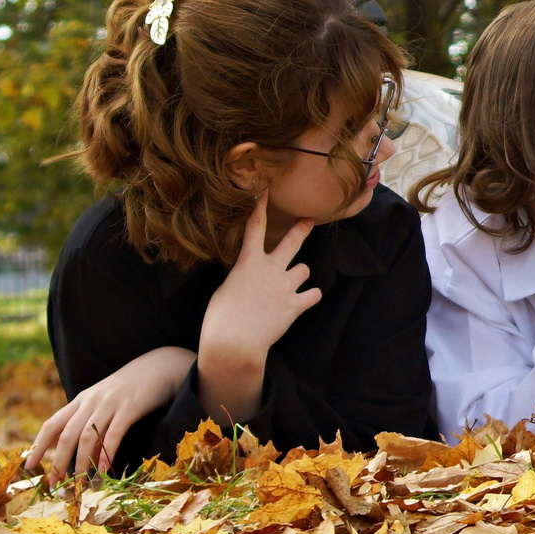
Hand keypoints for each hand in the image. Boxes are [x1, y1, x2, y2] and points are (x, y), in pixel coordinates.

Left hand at [28, 346, 196, 478]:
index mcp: (81, 400)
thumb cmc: (132, 387)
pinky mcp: (130, 408)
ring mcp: (109, 404)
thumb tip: (79, 449)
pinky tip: (104, 470)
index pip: (52, 424)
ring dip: (81, 462)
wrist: (160, 366)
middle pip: (66, 435)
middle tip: (54, 484)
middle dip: (58, 461)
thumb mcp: (105, 401)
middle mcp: (91, 402)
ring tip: (80, 482)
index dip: (38, 445)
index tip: (29, 465)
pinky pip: (113, 434)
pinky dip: (107, 453)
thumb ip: (91, 421)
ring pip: (87, 436)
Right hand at [197, 191, 320, 421]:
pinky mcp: (295, 305)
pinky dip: (310, 296)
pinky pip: (313, 294)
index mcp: (248, 262)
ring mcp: (285, 286)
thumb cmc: (221, 318)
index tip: (267, 191)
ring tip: (290, 285)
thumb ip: (242, 277)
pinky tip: (305, 299)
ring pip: (303, 269)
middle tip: (310, 220)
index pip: (254, 228)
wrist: (235, 342)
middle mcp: (270, 269)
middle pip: (291, 242)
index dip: (261, 207)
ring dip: (298, 275)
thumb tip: (250, 277)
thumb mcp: (226, 289)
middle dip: (301, 229)